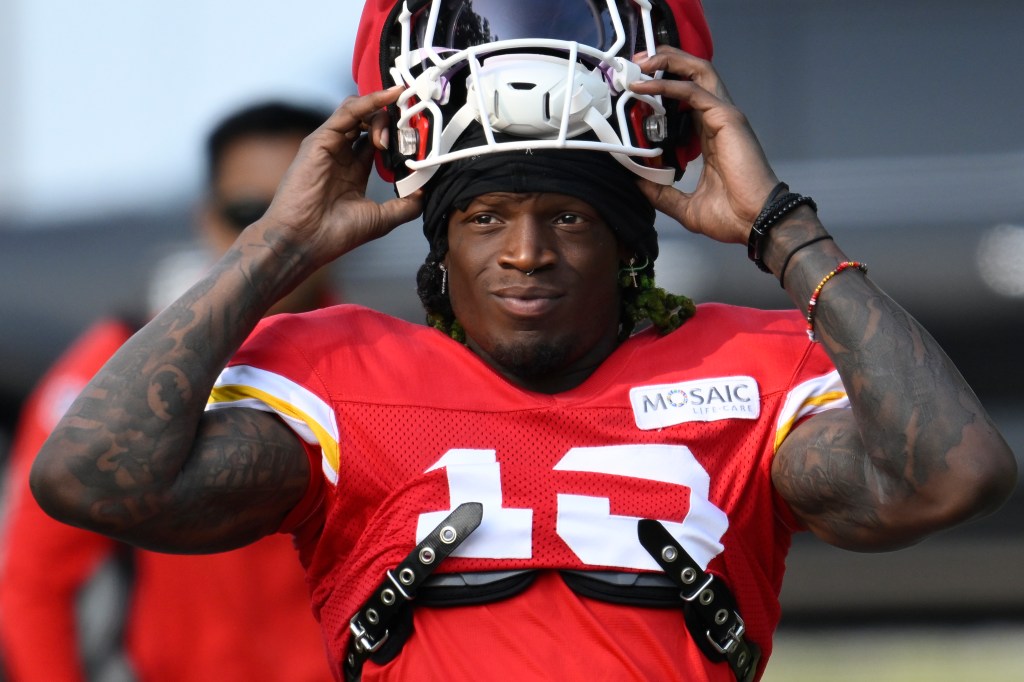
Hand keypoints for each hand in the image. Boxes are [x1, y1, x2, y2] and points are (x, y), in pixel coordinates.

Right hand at [259, 87, 423, 267]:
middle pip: (370, 123)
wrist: (305, 240)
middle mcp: (341, 155)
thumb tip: (425, 192)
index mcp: (354, 171)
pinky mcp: (321, 139)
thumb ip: (405, 205)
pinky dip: (371, 101)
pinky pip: (348, 111)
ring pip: (360, 112)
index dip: (399, 137)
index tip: (421, 139)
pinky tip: (390, 97)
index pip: (378, 141)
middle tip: (413, 130)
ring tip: (402, 122)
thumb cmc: (334, 234)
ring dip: (384, 112)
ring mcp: (330, 145)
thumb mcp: (381, 219)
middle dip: (394, 121)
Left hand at [629, 47, 779, 243]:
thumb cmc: (732, 216)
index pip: (685, 101)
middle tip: (635, 64)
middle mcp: (716, 121)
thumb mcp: (684, 206)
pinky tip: (648, 85)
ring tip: (641, 62)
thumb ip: (660, 193)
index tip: (634, 90)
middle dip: (665, 63)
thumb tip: (636, 183)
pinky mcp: (726, 118)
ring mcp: (723, 116)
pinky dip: (669, 84)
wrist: (754, 223)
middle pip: (693, 76)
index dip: (662, 89)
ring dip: (668, 62)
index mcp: (709, 137)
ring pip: (697, 72)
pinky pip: (693, 91)